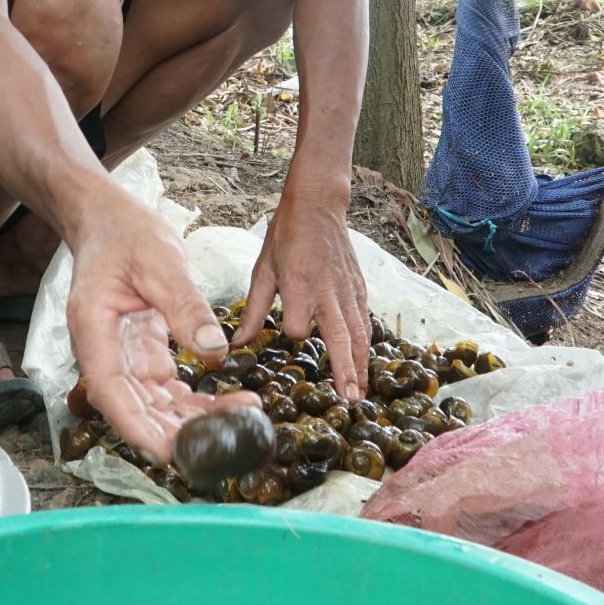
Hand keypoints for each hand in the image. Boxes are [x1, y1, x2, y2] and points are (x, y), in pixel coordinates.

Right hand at [66, 200, 255, 464]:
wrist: (110, 220)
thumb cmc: (124, 234)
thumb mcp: (160, 262)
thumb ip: (185, 306)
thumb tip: (215, 352)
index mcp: (93, 330)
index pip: (111, 393)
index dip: (139, 429)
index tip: (172, 453)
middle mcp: (104, 353)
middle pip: (137, 408)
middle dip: (180, 429)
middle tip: (228, 433)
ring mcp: (124, 358)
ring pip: (156, 405)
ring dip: (194, 418)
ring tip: (242, 414)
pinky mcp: (142, 356)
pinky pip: (168, 389)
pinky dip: (195, 401)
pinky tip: (228, 403)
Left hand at [237, 198, 369, 400]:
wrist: (318, 205)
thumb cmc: (286, 236)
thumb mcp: (263, 270)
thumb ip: (254, 311)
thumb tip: (236, 344)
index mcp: (299, 284)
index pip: (298, 327)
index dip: (293, 333)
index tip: (288, 330)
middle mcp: (327, 290)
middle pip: (340, 337)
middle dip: (346, 369)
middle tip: (350, 399)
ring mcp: (347, 290)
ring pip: (359, 333)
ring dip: (361, 364)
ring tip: (360, 392)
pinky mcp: (359, 287)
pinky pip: (365, 320)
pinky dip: (366, 343)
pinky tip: (364, 362)